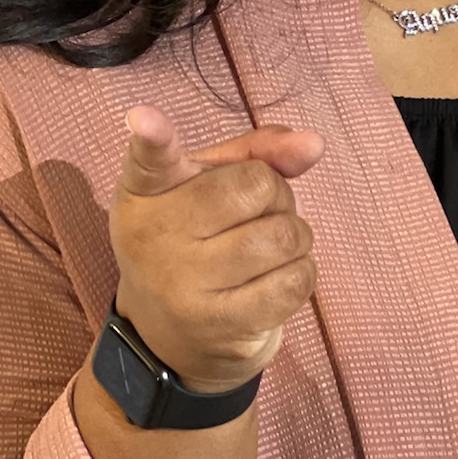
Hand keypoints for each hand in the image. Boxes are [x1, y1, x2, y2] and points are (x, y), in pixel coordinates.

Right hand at [108, 105, 324, 394]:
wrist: (171, 341)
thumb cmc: (200, 242)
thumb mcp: (212, 186)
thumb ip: (259, 153)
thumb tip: (313, 145)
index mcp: (147, 192)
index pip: (150, 157)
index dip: (153, 135)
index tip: (145, 118)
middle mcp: (155, 235)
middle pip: (259, 186)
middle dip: (278, 196)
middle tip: (256, 216)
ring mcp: (183, 285)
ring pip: (285, 235)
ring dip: (294, 238)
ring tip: (266, 250)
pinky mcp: (218, 325)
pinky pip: (295, 280)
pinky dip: (300, 274)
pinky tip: (273, 280)